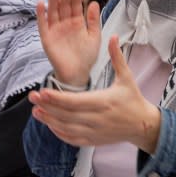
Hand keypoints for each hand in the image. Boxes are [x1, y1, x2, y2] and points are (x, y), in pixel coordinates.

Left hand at [28, 36, 161, 152]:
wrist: (143, 125)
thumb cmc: (133, 99)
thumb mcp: (126, 77)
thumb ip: (116, 57)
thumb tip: (112, 35)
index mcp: (104, 102)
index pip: (75, 102)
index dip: (57, 98)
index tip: (43, 92)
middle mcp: (97, 119)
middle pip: (66, 115)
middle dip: (47, 107)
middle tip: (32, 97)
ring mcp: (94, 131)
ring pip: (67, 128)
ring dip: (49, 120)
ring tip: (35, 111)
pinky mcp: (93, 140)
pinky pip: (72, 138)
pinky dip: (59, 132)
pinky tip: (49, 123)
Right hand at [36, 0, 100, 87]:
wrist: (77, 74)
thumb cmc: (86, 57)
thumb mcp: (94, 37)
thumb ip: (93, 21)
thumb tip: (94, 2)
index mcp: (76, 21)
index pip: (76, 3)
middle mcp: (64, 23)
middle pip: (64, 4)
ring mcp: (55, 29)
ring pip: (53, 10)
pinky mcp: (47, 38)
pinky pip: (43, 24)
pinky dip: (41, 14)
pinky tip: (41, 4)